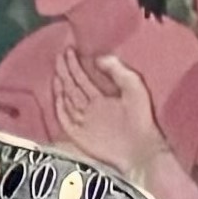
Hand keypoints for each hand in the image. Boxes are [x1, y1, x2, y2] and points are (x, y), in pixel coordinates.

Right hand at [50, 50, 169, 183]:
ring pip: (67, 98)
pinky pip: (64, 117)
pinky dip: (59, 105)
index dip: (77, 64)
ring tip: (56, 69)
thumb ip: (117, 71)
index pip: (84, 77)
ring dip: (61, 84)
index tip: (70, 50)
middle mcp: (90, 107)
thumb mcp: (134, 87)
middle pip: (73, 85)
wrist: (139, 148)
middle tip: (60, 54)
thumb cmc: (141, 118)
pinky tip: (57, 93)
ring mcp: (83, 120)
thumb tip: (98, 58)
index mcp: (102, 96)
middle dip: (66, 70)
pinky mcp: (77, 134)